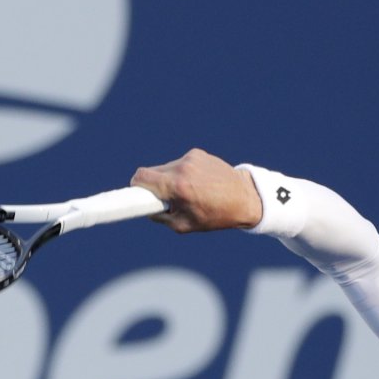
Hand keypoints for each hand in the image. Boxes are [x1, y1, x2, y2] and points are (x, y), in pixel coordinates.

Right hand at [131, 148, 263, 232]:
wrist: (246, 197)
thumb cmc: (216, 215)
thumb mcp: (184, 225)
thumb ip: (160, 217)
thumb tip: (147, 209)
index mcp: (177, 186)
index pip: (141, 178)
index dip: (134, 188)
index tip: (132, 195)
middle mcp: (182, 168)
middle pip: (150, 172)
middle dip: (152, 186)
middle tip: (162, 199)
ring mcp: (190, 158)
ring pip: (165, 168)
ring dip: (168, 180)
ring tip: (185, 193)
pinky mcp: (197, 153)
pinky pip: (179, 164)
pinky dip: (181, 174)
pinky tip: (196, 183)